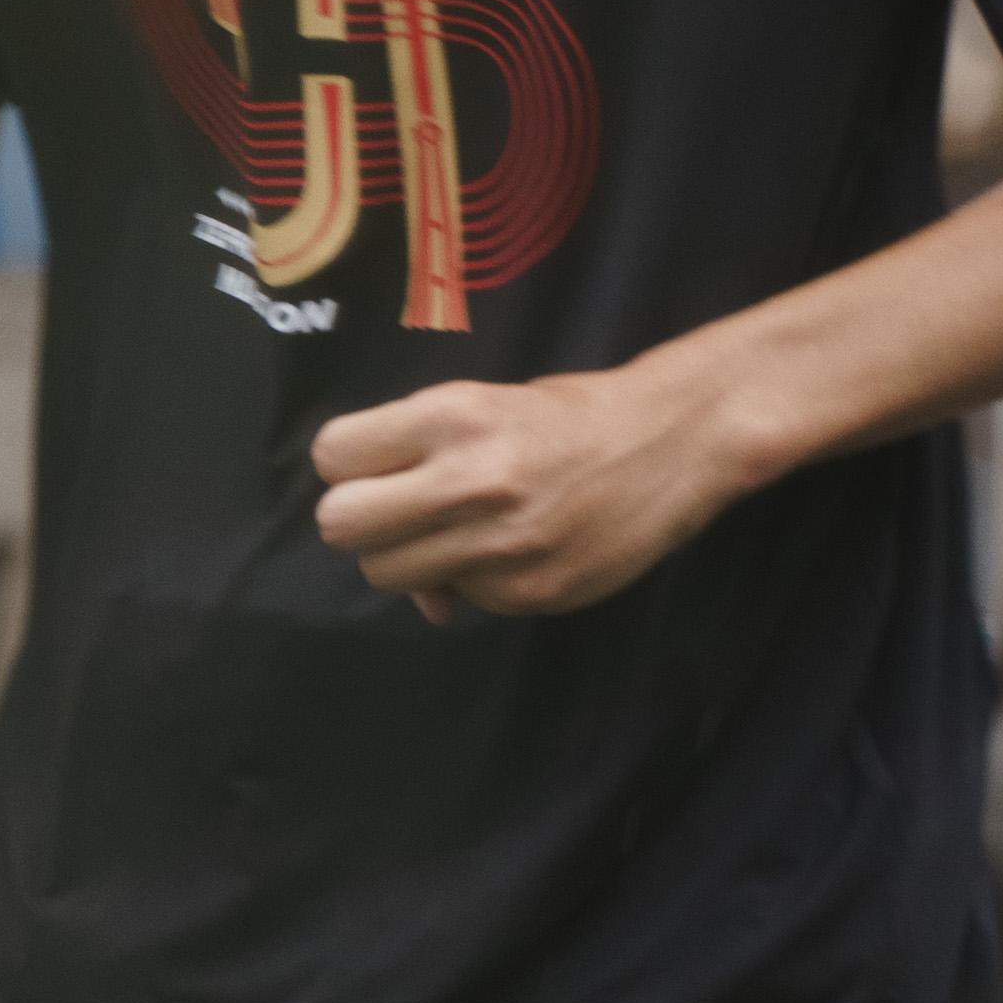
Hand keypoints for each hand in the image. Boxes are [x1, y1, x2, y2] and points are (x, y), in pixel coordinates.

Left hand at [308, 366, 741, 620]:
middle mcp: (469, 480)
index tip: (372, 466)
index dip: (346, 464)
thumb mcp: (483, 404)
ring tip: (448, 533)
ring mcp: (500, 544)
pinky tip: (507, 551)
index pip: (334, 454)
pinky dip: (468, 581)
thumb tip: (370, 519)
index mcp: (451, 416)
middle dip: (356, 521)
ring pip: (386, 573)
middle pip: (341, 524)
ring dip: (404, 559)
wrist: (669, 446)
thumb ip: (418, 452)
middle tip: (394, 511)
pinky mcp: (528, 593)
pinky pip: (457, 597)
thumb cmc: (566, 417)